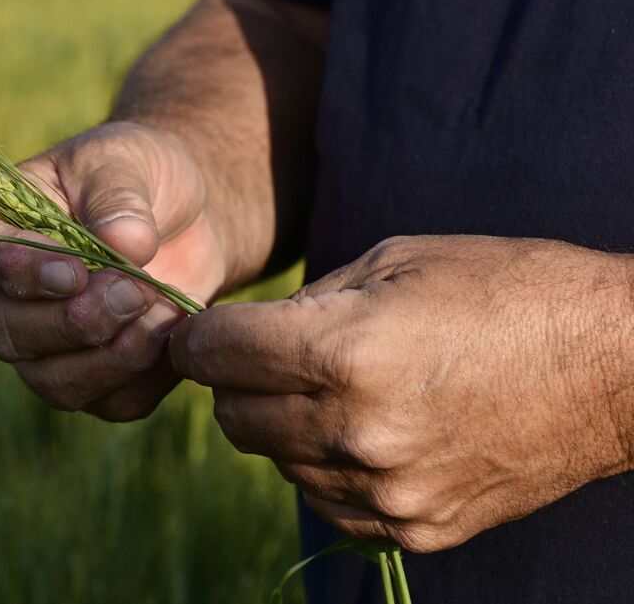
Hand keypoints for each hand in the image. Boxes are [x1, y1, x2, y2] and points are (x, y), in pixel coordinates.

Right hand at [0, 121, 230, 420]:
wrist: (184, 215)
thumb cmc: (136, 174)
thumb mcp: (126, 163)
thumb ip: (119, 199)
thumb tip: (125, 244)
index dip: (19, 273)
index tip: (74, 272)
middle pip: (8, 332)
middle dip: (73, 321)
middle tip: (134, 290)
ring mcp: (40, 344)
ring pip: (53, 381)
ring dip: (111, 358)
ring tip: (163, 313)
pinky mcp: (91, 378)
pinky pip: (109, 402)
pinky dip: (147, 377)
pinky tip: (176, 334)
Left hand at [171, 235, 633, 550]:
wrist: (614, 366)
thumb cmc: (504, 290)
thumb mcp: (396, 260)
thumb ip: (307, 301)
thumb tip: (248, 335)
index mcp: (346, 352)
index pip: (216, 354)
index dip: (196, 338)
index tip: (197, 333)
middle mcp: (357, 430)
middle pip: (233, 415)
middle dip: (232, 381)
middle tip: (262, 356)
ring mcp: (387, 488)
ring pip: (276, 461)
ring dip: (282, 424)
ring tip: (331, 387)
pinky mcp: (417, 526)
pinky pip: (327, 502)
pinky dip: (324, 466)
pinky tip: (362, 429)